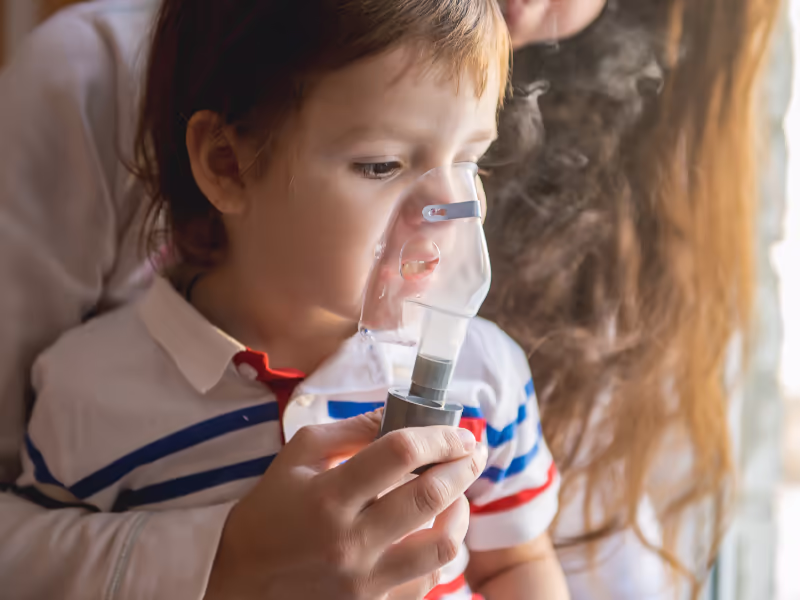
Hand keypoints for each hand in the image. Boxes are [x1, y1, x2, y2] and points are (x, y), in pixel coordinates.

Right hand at [204, 411, 486, 599]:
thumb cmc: (268, 513)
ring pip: (442, 546)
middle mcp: (350, 541)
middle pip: (431, 496)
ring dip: (461, 513)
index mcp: (328, 496)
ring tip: (458, 494)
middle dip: (463, 467)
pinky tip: (436, 533)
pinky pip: (428, 581)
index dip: (438, 436)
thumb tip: (395, 411)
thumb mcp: (296, 457)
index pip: (400, 453)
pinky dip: (440, 553)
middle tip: (472, 453)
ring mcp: (365, 582)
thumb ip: (348, 430)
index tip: (457, 431)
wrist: (240, 584)